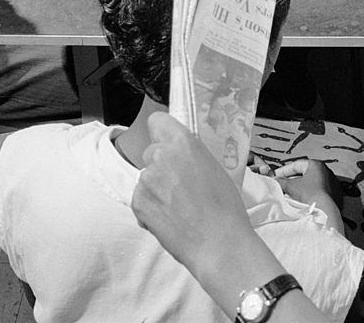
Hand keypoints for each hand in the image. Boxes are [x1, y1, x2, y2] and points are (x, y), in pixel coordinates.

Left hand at [132, 112, 249, 275]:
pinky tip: (169, 219)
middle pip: (151, 151)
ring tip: (178, 208)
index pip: (157, 121)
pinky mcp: (138, 202)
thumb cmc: (225, 207)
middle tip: (179, 185)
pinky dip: (150, 208)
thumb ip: (190, 153)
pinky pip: (140, 198)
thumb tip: (179, 152)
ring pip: (146, 177)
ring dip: (156, 188)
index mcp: (182, 141)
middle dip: (161, 165)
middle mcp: (160, 155)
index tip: (168, 144)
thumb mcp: (213, 165)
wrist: (219, 244)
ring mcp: (146, 179)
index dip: (162, 133)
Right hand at [274, 159, 342, 231]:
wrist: (324, 211)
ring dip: (302, 188)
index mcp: (316, 164)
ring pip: (313, 184)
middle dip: (293, 180)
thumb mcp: (291, 186)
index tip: (277, 176)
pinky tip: (304, 201)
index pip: (297, 164)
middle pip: (305, 174)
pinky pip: (320, 192)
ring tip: (292, 195)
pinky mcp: (336, 195)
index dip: (285, 170)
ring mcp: (332, 184)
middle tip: (283, 185)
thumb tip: (274, 180)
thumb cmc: (309, 194)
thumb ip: (281, 181)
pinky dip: (311, 195)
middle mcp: (326, 171)